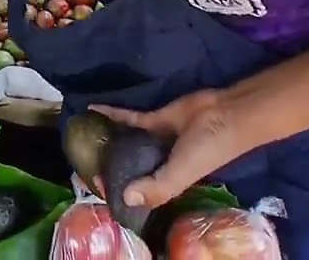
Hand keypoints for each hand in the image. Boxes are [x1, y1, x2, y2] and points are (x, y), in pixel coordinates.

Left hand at [91, 89, 253, 209]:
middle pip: (128, 169)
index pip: (137, 192)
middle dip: (108, 168)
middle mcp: (158, 164)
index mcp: (166, 182)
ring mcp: (154, 140)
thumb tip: (125, 198)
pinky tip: (93, 110)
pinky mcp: (154, 119)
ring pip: (125, 144)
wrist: (226, 114)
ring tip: (83, 138)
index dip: (117, 191)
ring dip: (107, 141)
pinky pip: (129, 119)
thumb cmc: (207, 150)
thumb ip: (156, 188)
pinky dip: (112, 115)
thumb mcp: (181, 175)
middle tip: (81, 161)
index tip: (94, 185)